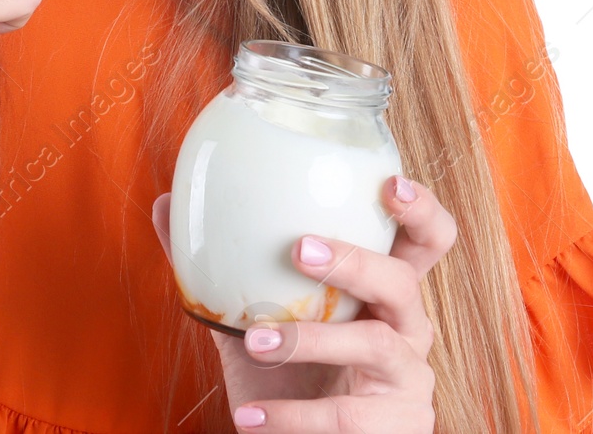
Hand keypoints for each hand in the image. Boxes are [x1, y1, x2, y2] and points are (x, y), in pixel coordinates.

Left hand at [152, 175, 455, 429]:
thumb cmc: (290, 374)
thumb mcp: (255, 316)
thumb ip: (217, 267)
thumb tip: (166, 204)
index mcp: (383, 288)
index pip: (426, 239)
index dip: (419, 208)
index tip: (388, 183)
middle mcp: (408, 326)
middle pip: (403, 280)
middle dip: (354, 260)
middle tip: (298, 248)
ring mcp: (408, 377)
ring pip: (374, 344)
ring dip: (308, 338)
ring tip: (253, 340)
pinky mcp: (398, 427)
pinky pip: (347, 417)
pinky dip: (291, 417)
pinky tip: (247, 418)